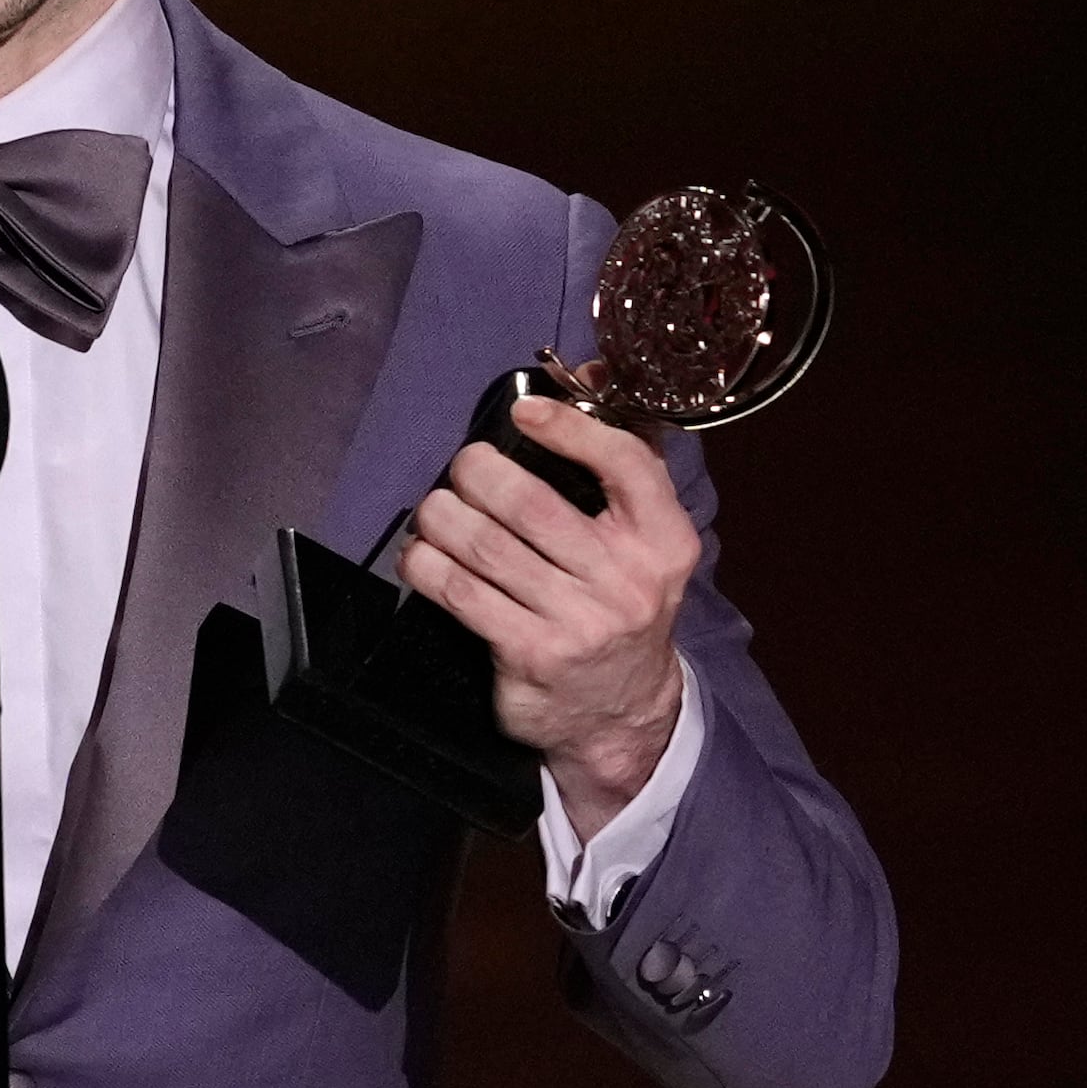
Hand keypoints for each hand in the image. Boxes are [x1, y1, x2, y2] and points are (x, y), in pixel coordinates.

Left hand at [398, 398, 698, 837]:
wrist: (621, 709)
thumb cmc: (622, 604)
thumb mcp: (645, 542)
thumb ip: (623, 461)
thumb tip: (585, 378)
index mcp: (665, 541)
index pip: (627, 466)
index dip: (570, 429)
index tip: (523, 413)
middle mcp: (628, 580)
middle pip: (533, 505)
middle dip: (478, 474)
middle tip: (462, 469)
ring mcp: (580, 622)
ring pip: (488, 547)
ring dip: (443, 517)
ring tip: (434, 508)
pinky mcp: (532, 655)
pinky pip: (463, 594)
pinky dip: (429, 565)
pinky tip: (421, 554)